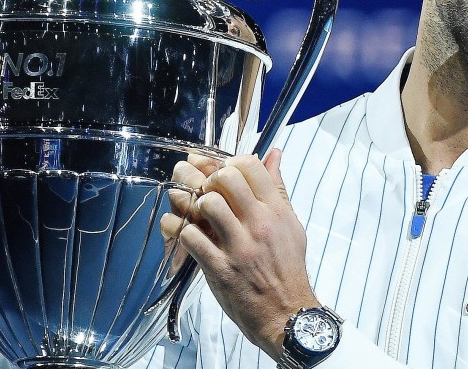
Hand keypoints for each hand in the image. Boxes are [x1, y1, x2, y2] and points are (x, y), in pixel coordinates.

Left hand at [172, 149, 319, 359]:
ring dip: (192, 202)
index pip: (250, 166)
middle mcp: (259, 225)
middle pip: (226, 178)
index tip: (222, 172)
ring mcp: (238, 247)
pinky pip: (189, 237)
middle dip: (208, 177)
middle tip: (204, 189)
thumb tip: (273, 154)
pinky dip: (176, 228)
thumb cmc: (287, 269)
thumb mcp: (291, 224)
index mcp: (276, 212)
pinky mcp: (219, 269)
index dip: (230, 162)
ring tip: (192, 209)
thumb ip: (278, 189)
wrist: (286, 314)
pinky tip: (177, 227)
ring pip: (207, 204)